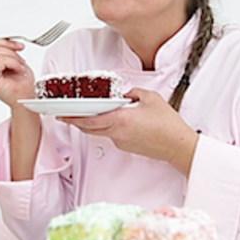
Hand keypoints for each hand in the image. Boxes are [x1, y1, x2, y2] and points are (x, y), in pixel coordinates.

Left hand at [58, 88, 198, 174]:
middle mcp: (117, 133)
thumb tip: (125, 93)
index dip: (73, 117)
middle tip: (67, 114)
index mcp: (120, 120)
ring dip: (92, 124)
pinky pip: (112, 135)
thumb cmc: (168, 125)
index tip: (62, 113)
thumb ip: (133, 92)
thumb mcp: (150, 98)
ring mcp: (121, 142)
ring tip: (89, 113)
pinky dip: (108, 127)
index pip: (89, 119)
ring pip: (100, 132)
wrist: (178, 146)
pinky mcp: (127, 147)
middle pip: (89, 128)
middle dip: (77, 121)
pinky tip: (115, 119)